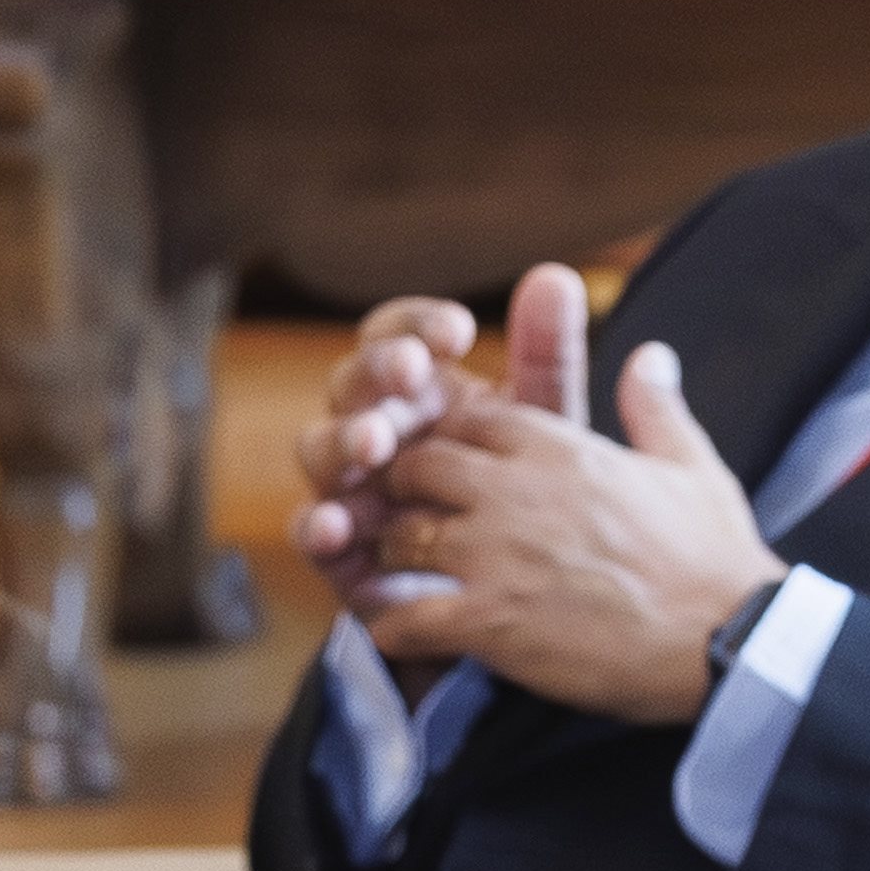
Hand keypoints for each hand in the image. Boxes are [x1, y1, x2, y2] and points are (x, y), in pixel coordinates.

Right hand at [294, 269, 596, 644]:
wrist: (528, 596)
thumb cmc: (529, 495)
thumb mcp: (545, 428)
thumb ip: (546, 357)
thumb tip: (555, 274)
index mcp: (422, 390)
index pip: (398, 337)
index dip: (416, 327)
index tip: (460, 331)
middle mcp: (378, 429)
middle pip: (352, 384)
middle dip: (376, 375)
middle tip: (409, 373)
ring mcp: (354, 489)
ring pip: (322, 451)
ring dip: (342, 442)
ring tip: (374, 443)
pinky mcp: (344, 554)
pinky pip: (314, 534)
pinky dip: (319, 528)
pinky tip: (335, 525)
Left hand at [361, 330, 787, 726]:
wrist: (728, 641)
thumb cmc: (715, 557)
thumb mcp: (691, 465)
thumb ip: (656, 406)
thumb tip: (652, 356)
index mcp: (558, 447)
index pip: (467, 418)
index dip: (452, 441)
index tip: (454, 471)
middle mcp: (515, 490)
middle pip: (417, 467)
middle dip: (408, 492)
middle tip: (414, 521)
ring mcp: (496, 555)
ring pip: (399, 537)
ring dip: (394, 560)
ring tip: (403, 581)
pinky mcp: (489, 621)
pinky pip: (404, 616)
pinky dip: (394, 627)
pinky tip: (404, 635)